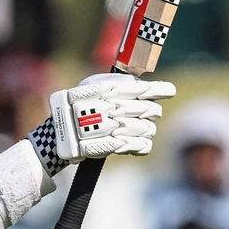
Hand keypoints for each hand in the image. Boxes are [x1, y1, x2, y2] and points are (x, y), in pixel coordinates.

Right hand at [30, 73, 175, 173]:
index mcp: (111, 90)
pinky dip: (143, 144)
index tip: (169, 91)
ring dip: (146, 129)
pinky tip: (137, 142)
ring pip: (149, 129)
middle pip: (151, 110)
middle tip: (146, 113)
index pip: (144, 88)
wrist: (58, 134)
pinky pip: (143, 146)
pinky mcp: (116, 146)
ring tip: (135, 128)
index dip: (161, 90)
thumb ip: (116, 82)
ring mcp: (116, 128)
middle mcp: (115, 107)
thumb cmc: (75, 106)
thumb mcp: (90, 85)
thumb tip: (140, 83)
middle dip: (151, 112)